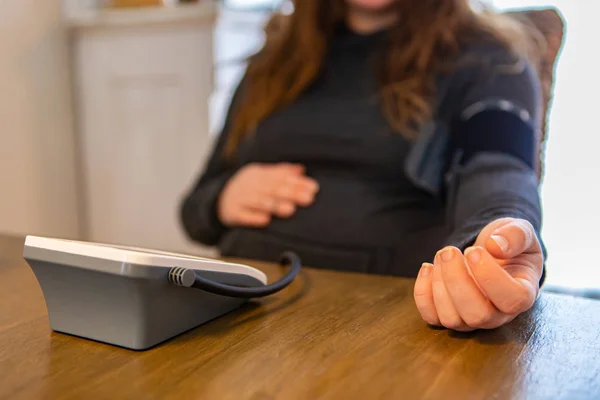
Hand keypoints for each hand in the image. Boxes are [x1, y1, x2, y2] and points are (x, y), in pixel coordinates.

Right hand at [218, 163, 318, 226]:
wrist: (218, 199)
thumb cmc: (247, 188)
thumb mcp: (260, 175)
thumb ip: (280, 172)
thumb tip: (301, 170)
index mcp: (258, 174)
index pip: (281, 177)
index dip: (298, 183)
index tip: (314, 188)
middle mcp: (249, 185)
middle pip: (272, 188)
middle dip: (291, 193)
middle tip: (308, 199)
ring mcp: (240, 199)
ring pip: (259, 202)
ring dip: (275, 205)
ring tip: (290, 210)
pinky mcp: (231, 213)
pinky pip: (242, 216)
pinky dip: (253, 218)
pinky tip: (265, 220)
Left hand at [414, 218, 543, 330]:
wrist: (492, 252)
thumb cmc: (509, 244)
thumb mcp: (521, 230)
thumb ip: (516, 235)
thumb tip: (495, 246)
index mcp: (522, 293)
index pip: (512, 299)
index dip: (490, 277)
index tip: (474, 251)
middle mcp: (499, 313)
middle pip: (478, 314)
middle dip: (456, 280)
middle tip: (449, 251)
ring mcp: (472, 319)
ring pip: (452, 318)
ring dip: (439, 284)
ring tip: (442, 255)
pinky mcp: (448, 315)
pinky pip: (431, 316)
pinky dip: (423, 293)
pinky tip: (427, 268)